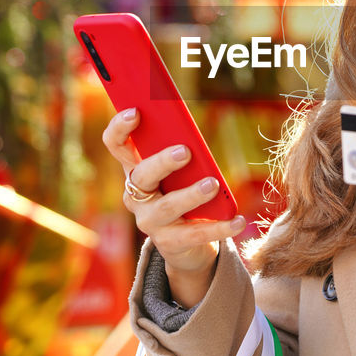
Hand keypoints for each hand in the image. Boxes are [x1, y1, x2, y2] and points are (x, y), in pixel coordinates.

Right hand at [102, 108, 244, 304]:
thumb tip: (194, 138)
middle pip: (142, 175)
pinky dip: (220, 227)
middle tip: (184, 151)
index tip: (135, 111)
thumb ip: (182, 152)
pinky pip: (194, 234)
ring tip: (213, 184)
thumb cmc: (183, 192)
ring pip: (167, 206)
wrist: (186, 243)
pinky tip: (238, 220)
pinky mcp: (169, 243)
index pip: (117, 145)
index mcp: (135, 170)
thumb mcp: (181, 172)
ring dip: (191, 194)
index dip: (120, 128)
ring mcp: (149, 221)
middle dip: (162, 162)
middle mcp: (135, 196)